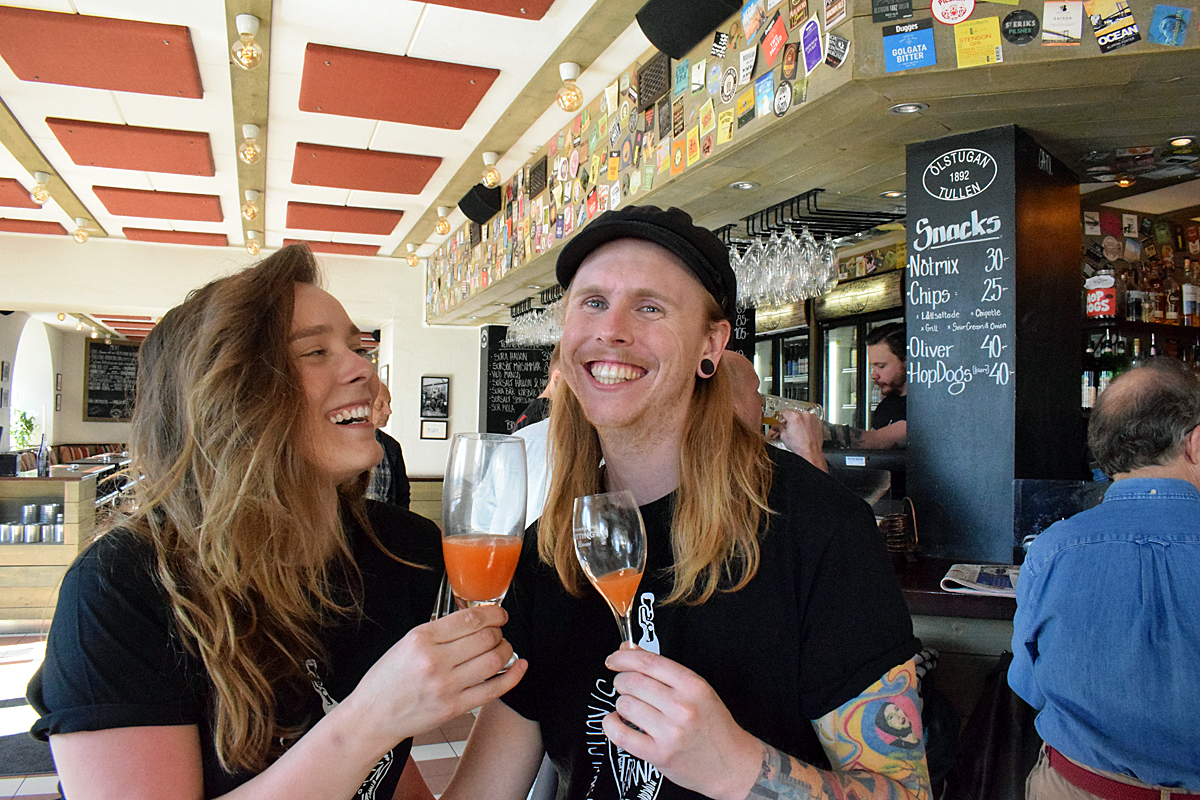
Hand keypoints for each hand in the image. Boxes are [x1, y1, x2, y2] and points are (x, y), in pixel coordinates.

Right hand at [343, 605, 524, 751]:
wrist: (371, 717)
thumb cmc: (386, 680)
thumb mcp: (405, 643)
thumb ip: (438, 631)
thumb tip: (474, 620)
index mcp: (421, 638)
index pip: (471, 618)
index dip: (493, 613)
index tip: (499, 614)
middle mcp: (435, 661)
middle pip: (487, 638)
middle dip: (499, 632)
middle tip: (498, 633)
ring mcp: (446, 686)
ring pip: (495, 660)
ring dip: (507, 650)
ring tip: (502, 648)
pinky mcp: (454, 708)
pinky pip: (494, 689)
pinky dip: (514, 676)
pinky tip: (520, 666)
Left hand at [602, 648, 761, 799]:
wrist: (733, 764)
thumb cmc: (715, 727)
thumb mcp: (697, 690)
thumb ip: (663, 669)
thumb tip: (630, 650)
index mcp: (693, 686)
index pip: (648, 662)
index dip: (624, 657)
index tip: (614, 659)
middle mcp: (682, 707)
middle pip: (632, 682)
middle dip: (621, 681)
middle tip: (624, 686)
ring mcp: (670, 732)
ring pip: (625, 705)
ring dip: (621, 704)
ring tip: (631, 708)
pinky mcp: (659, 754)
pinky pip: (621, 734)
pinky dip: (611, 725)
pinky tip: (616, 722)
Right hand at [774, 409, 828, 472]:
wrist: (810, 452)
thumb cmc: (799, 446)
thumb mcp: (784, 436)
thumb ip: (779, 428)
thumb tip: (776, 426)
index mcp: (794, 416)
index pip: (785, 411)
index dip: (782, 417)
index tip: (782, 420)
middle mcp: (804, 415)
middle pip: (795, 414)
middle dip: (792, 420)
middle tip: (791, 428)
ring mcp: (812, 418)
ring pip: (803, 416)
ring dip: (801, 421)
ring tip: (800, 431)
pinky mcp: (818, 422)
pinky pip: (811, 420)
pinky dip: (808, 424)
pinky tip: (806, 432)